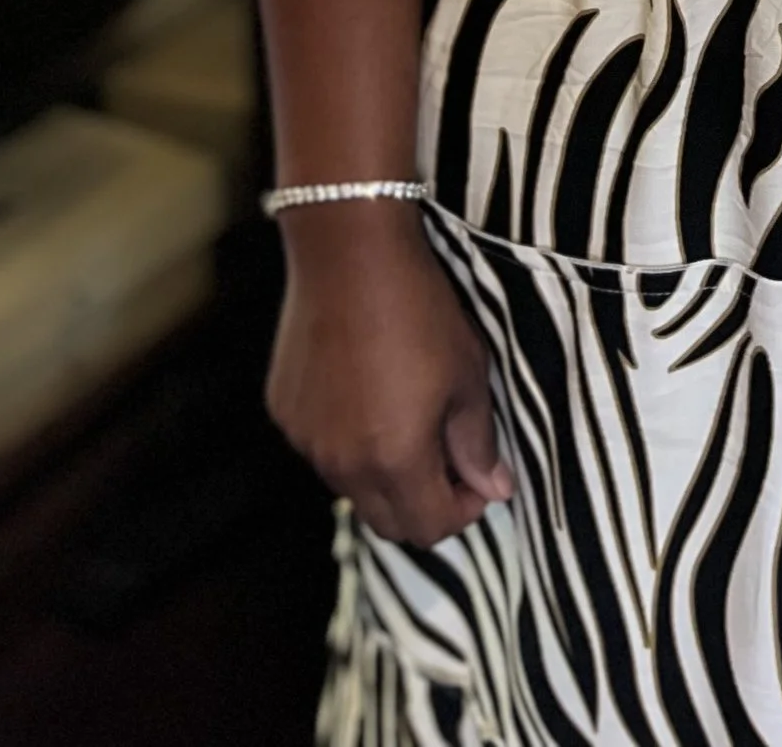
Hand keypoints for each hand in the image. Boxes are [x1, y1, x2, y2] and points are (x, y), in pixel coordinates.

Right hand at [266, 207, 512, 546]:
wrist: (350, 253)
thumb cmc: (420, 309)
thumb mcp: (467, 372)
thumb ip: (478, 442)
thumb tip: (495, 488)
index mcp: (394, 460)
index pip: (431, 528)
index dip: (464, 510)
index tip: (480, 477)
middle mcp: (342, 466)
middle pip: (388, 522)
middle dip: (426, 502)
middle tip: (452, 457)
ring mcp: (307, 443)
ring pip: (353, 487)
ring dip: (386, 473)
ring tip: (410, 416)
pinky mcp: (286, 415)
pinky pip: (323, 450)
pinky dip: (350, 441)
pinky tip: (368, 391)